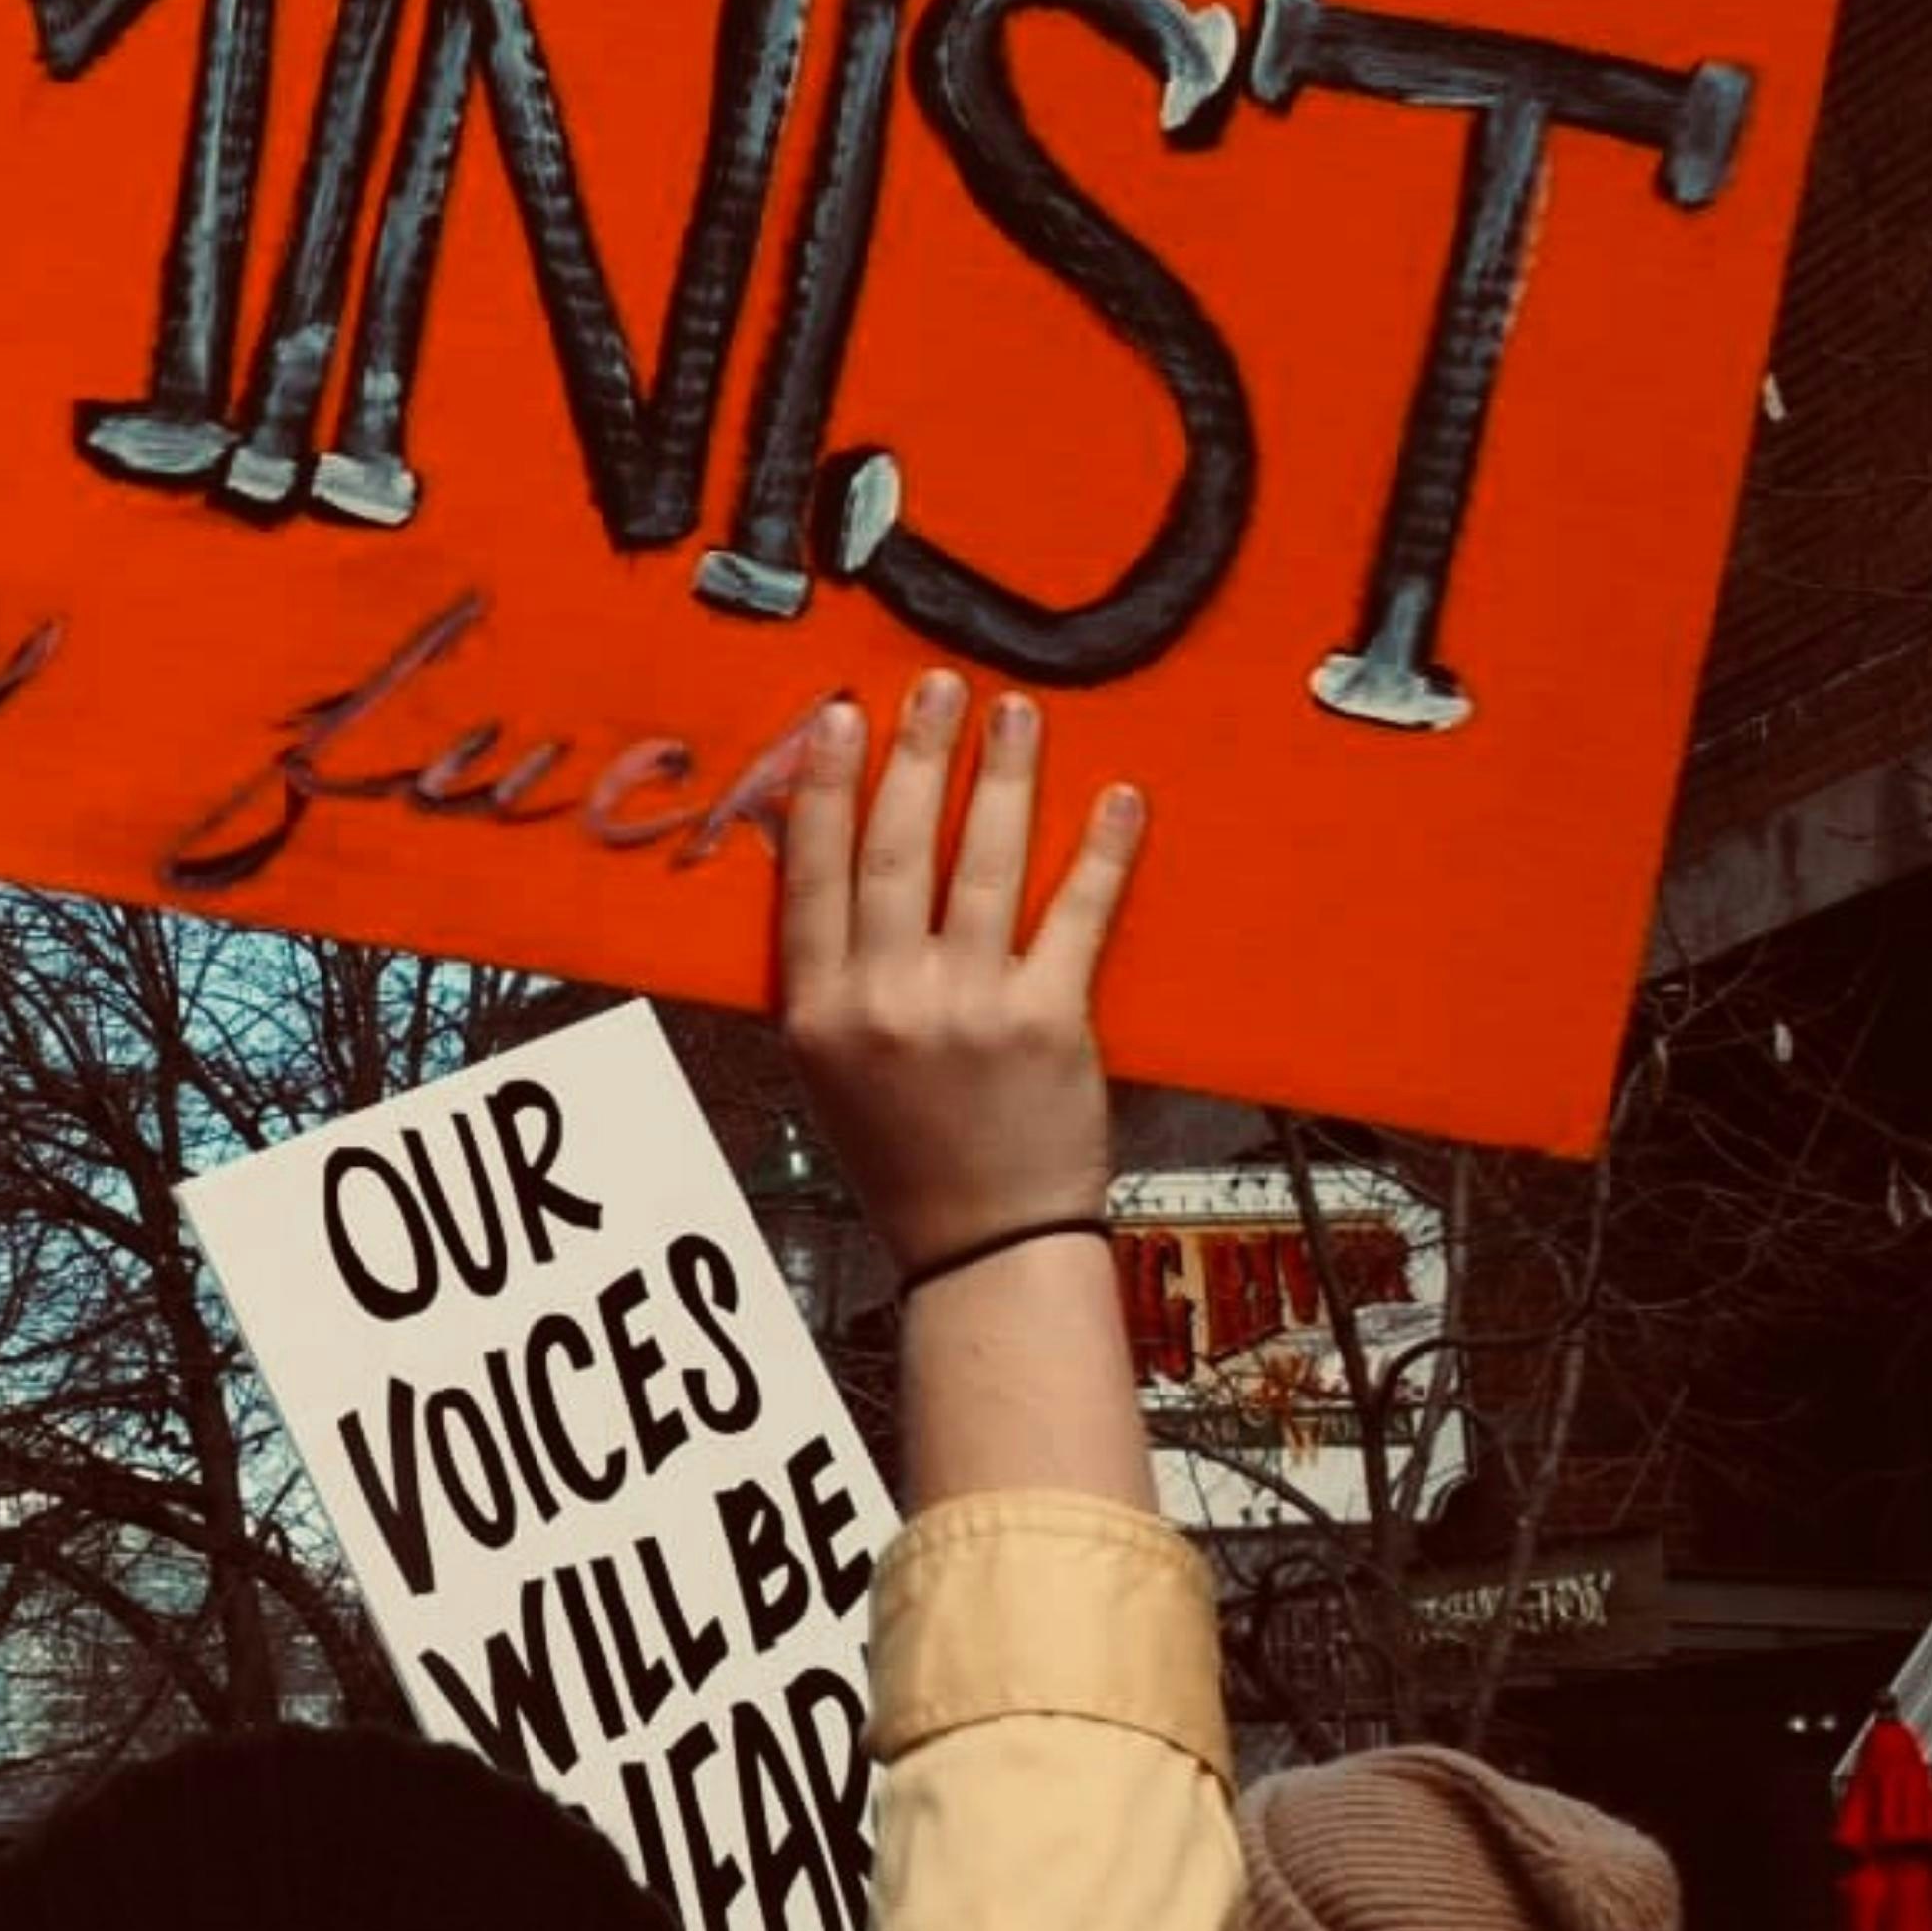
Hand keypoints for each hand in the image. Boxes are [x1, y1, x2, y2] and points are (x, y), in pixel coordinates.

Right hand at [766, 674, 1138, 1268]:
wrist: (982, 1242)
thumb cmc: (901, 1152)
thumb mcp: (826, 1066)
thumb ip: (826, 971)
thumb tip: (825, 854)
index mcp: (820, 1011)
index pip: (814, 874)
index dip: (824, 787)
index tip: (837, 717)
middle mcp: (887, 1001)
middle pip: (896, 850)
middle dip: (918, 756)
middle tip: (937, 688)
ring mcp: (970, 1009)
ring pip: (984, 866)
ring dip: (1002, 778)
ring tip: (1017, 712)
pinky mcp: (1049, 1024)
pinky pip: (1077, 918)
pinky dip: (1101, 854)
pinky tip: (1118, 799)